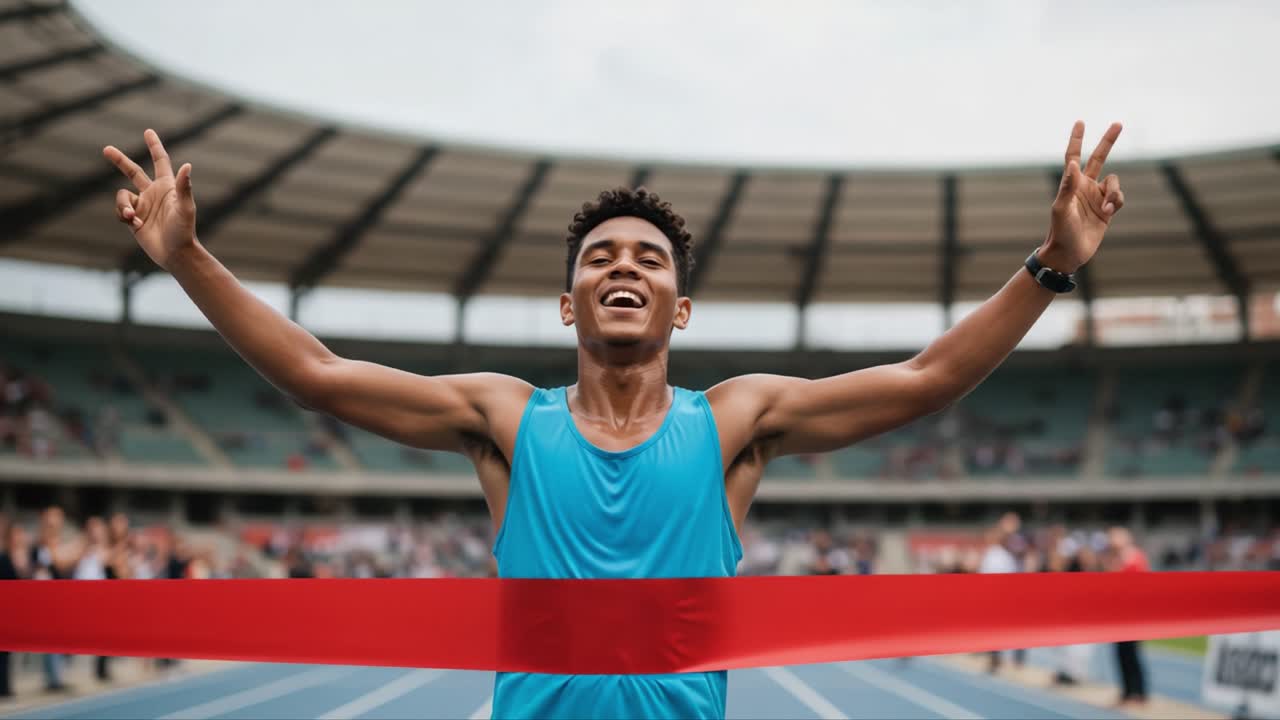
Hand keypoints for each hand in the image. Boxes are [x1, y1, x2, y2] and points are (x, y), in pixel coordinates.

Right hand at [103, 129, 196, 271]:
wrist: (175, 254)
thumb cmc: (184, 230)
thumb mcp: (185, 208)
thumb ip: (184, 187)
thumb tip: (187, 165)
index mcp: (167, 186)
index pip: (159, 161)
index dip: (154, 146)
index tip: (148, 131)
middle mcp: (153, 193)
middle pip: (132, 171)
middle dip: (119, 160)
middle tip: (106, 149)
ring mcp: (143, 205)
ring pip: (122, 196)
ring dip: (124, 205)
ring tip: (133, 217)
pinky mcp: (134, 219)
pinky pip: (121, 210)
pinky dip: (124, 215)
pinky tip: (135, 225)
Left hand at [1041, 121, 1124, 272]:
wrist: (1069, 252)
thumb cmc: (1060, 230)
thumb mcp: (1061, 208)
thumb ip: (1068, 186)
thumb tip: (1072, 164)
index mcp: (1071, 183)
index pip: (1073, 156)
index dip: (1077, 140)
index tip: (1080, 122)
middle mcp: (1084, 186)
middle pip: (1099, 157)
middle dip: (1108, 141)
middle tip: (1118, 123)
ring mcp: (1096, 196)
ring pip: (1114, 181)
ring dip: (1114, 192)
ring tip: (1105, 208)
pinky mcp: (1107, 208)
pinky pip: (1118, 197)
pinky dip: (1116, 202)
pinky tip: (1107, 213)